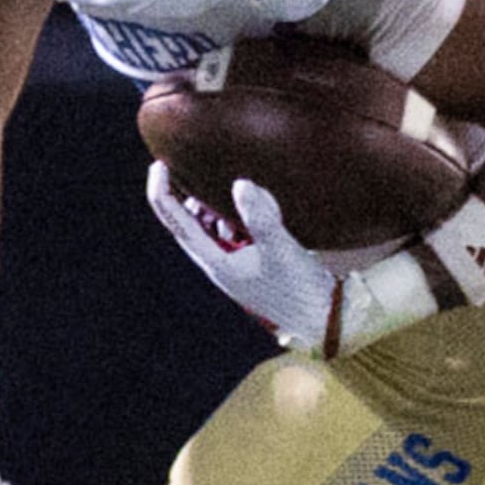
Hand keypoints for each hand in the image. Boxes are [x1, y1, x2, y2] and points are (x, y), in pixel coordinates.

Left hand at [146, 164, 338, 351]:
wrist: (324, 318)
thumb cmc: (300, 288)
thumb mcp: (281, 249)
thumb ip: (261, 216)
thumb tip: (240, 184)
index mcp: (216, 262)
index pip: (178, 224)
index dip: (163, 194)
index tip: (159, 165)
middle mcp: (220, 264)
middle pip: (188, 225)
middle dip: (183, 196)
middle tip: (185, 167)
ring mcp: (235, 265)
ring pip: (209, 229)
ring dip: (208, 207)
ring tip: (216, 181)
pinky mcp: (253, 263)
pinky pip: (232, 234)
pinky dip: (232, 216)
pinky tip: (247, 203)